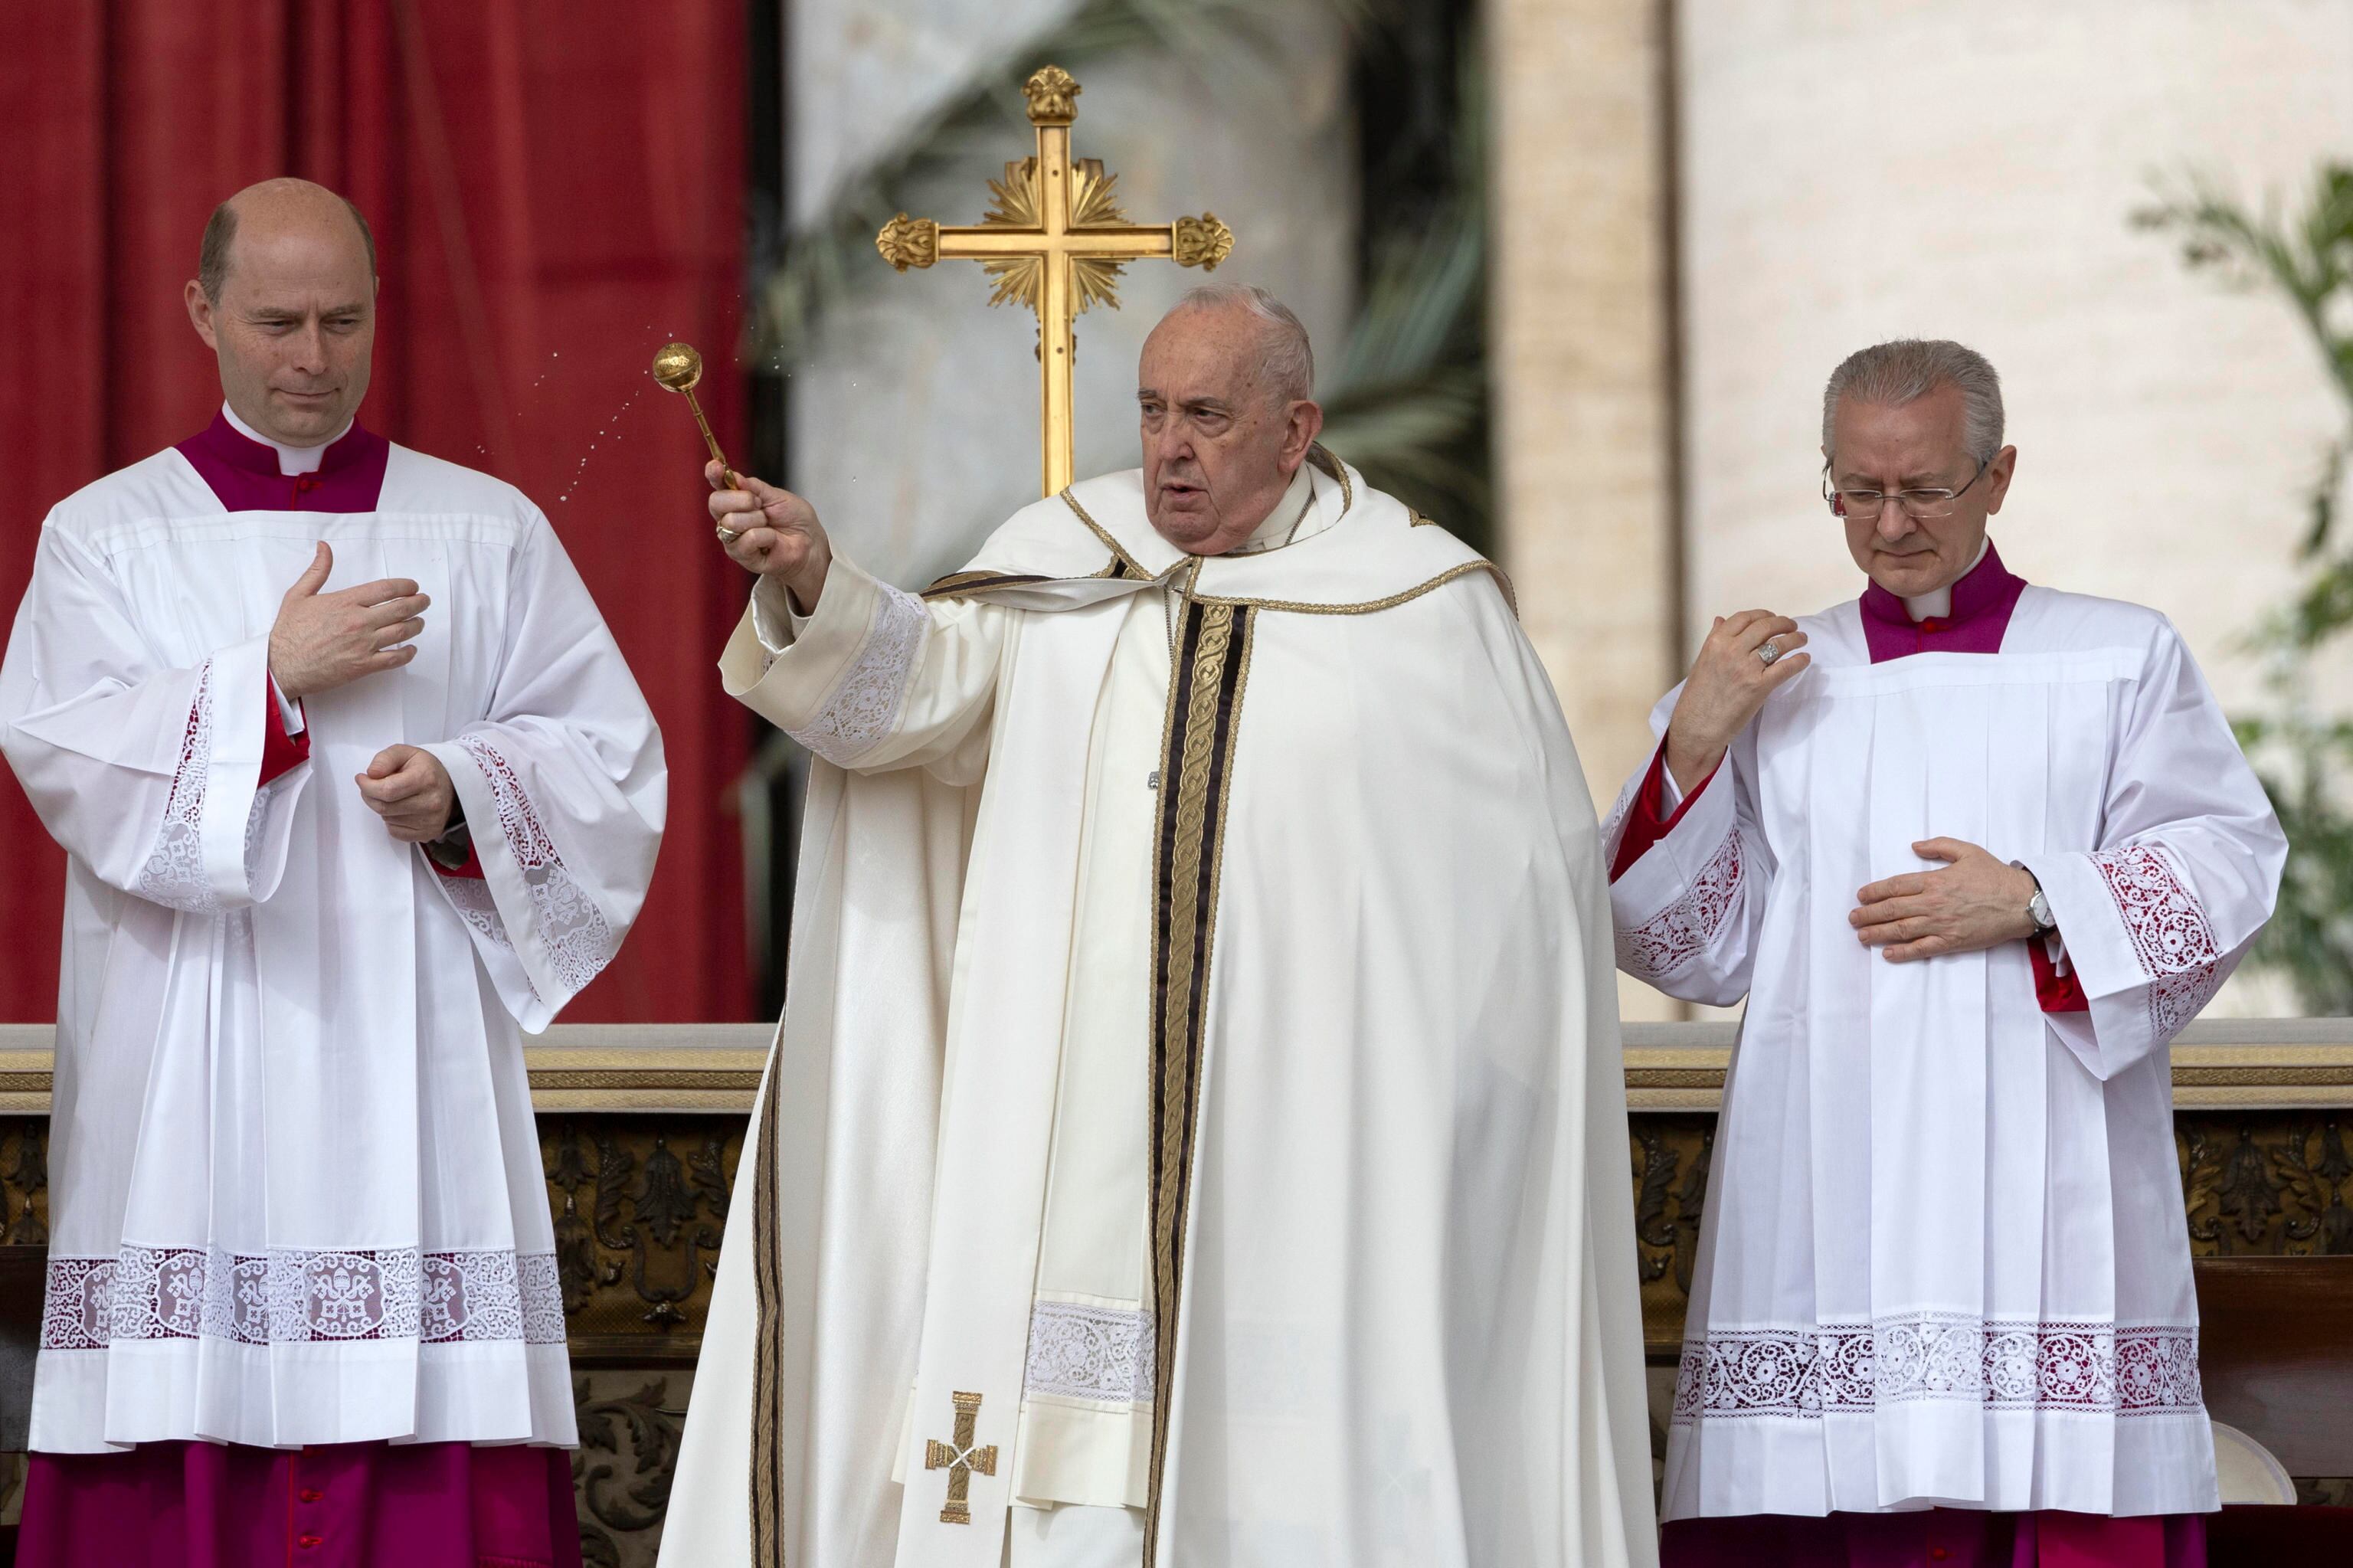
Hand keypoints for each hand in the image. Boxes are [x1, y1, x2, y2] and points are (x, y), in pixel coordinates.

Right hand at [270, 543, 428, 700]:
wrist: (281, 665)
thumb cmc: (289, 631)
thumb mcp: (299, 594)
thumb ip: (318, 570)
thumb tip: (324, 547)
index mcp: (345, 602)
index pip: (386, 589)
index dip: (406, 586)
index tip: (413, 586)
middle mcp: (358, 621)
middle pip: (401, 609)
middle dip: (419, 603)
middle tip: (425, 601)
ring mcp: (363, 645)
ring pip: (402, 632)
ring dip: (416, 625)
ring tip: (420, 622)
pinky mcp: (363, 666)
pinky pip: (395, 659)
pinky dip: (408, 653)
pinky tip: (411, 649)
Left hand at [356, 744, 456, 842]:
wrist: (450, 785)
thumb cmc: (425, 769)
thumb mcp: (404, 753)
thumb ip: (385, 759)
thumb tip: (371, 774)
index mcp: (426, 778)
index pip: (386, 791)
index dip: (367, 786)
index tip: (362, 779)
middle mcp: (432, 802)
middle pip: (384, 807)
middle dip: (370, 796)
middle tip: (372, 787)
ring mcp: (431, 820)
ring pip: (387, 819)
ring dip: (383, 808)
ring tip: (394, 797)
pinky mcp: (428, 833)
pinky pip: (395, 832)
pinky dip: (391, 821)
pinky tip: (401, 810)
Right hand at [708, 460, 829, 609]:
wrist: (810, 543)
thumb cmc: (795, 519)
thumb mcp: (777, 496)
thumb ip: (754, 487)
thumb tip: (733, 476)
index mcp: (736, 500)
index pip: (718, 485)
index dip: (714, 474)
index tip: (715, 466)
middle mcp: (729, 518)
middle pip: (716, 502)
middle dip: (741, 499)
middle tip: (760, 504)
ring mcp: (732, 539)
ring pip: (731, 521)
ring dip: (757, 519)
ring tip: (769, 525)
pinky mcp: (741, 556)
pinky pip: (748, 539)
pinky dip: (766, 536)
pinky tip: (772, 541)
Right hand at [1663, 610, 1810, 791]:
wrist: (1697, 726)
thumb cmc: (1697, 697)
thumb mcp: (1701, 662)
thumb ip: (1713, 639)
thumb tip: (1720, 620)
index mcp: (1716, 643)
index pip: (1745, 618)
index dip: (1763, 614)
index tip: (1771, 618)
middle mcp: (1731, 651)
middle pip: (1765, 626)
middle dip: (1783, 623)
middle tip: (1792, 626)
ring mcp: (1746, 668)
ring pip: (1779, 644)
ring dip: (1795, 638)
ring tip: (1801, 638)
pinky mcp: (1760, 686)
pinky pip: (1786, 667)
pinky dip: (1799, 660)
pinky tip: (1803, 659)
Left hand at [1850, 838, 2039, 961]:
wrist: (2022, 903)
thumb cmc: (1995, 876)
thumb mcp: (1967, 851)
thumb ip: (1939, 846)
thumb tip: (1914, 846)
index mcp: (1935, 881)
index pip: (1896, 886)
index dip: (1874, 892)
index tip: (1861, 896)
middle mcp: (1933, 903)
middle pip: (1892, 910)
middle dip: (1868, 914)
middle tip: (1852, 918)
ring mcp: (1941, 924)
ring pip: (1901, 930)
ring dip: (1877, 933)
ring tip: (1861, 935)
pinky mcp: (1951, 942)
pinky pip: (1921, 948)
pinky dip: (1902, 952)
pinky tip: (1887, 954)